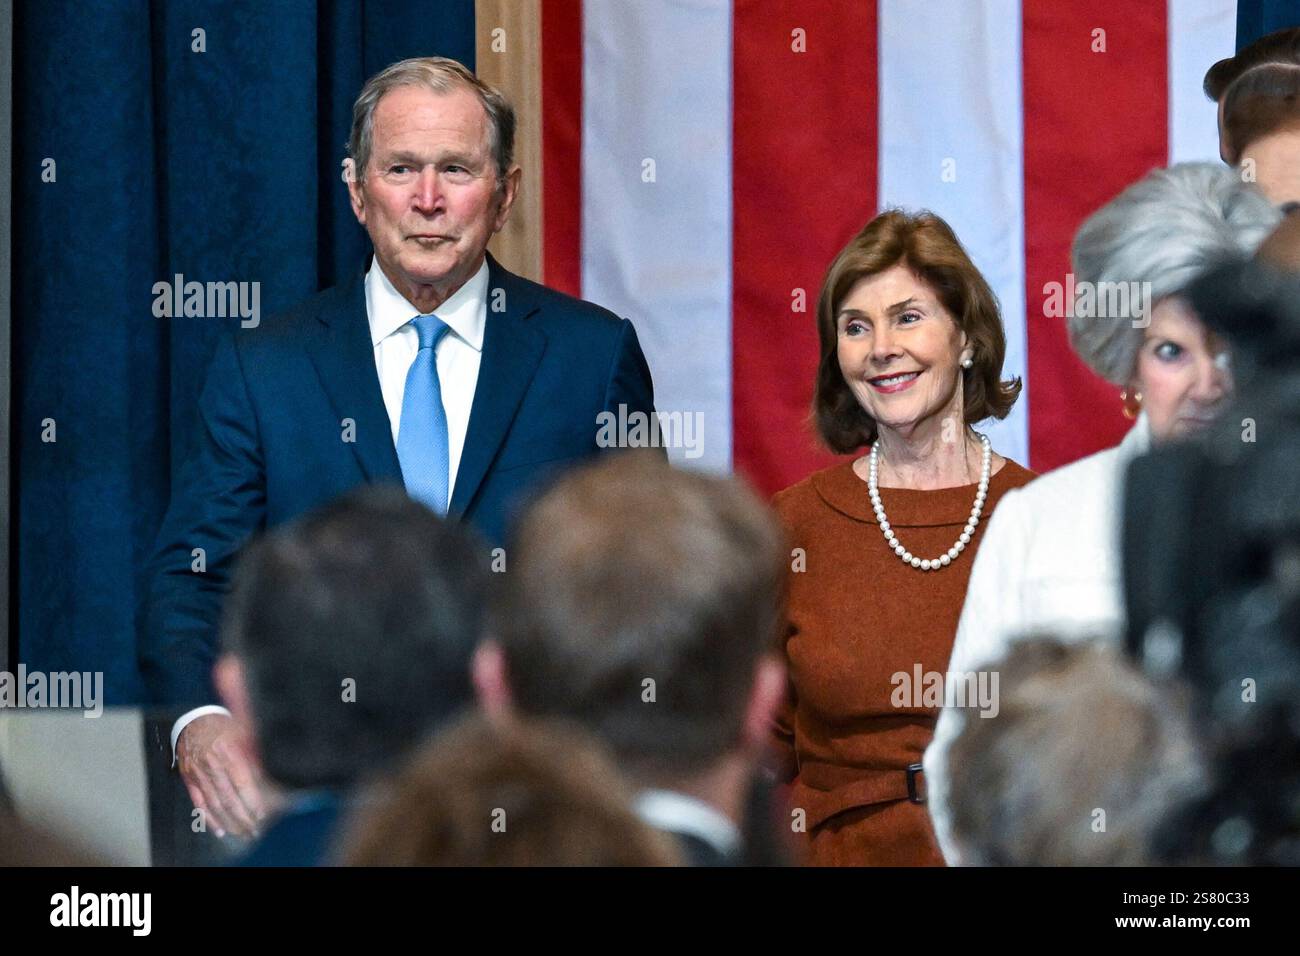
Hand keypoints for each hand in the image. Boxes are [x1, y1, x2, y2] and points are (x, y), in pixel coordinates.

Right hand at [177, 712, 268, 838]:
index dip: (252, 801)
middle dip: (243, 817)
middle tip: (255, 829)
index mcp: (228, 751)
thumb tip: (270, 773)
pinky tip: (219, 830)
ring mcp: (198, 773)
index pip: (243, 782)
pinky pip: (199, 803)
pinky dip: (208, 819)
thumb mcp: (243, 731)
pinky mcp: (189, 779)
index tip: (261, 814)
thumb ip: (255, 752)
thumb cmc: (223, 726)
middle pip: (229, 797)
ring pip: (215, 804)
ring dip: (228, 821)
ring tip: (242, 832)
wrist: (193, 719)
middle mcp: (212, 764)